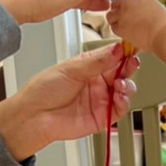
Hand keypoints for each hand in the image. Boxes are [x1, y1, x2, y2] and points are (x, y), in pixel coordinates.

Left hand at [0, 44, 138, 160]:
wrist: (35, 117)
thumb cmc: (43, 91)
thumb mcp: (71, 69)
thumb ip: (97, 61)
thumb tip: (116, 49)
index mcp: (88, 67)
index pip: (112, 56)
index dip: (122, 52)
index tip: (130, 48)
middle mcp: (96, 82)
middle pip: (122, 72)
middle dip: (129, 67)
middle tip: (130, 64)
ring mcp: (100, 99)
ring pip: (125, 90)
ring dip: (127, 85)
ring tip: (120, 84)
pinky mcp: (103, 116)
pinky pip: (120, 109)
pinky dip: (123, 102)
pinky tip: (119, 97)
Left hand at [106, 0, 165, 54]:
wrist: (163, 34)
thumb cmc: (162, 23)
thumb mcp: (153, 5)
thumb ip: (141, 3)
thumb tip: (135, 6)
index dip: (125, 4)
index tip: (128, 10)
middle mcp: (127, 2)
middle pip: (115, 4)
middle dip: (118, 10)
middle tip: (125, 18)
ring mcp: (122, 14)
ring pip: (111, 15)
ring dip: (115, 20)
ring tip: (124, 26)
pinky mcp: (120, 27)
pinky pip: (113, 27)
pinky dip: (118, 29)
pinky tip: (126, 32)